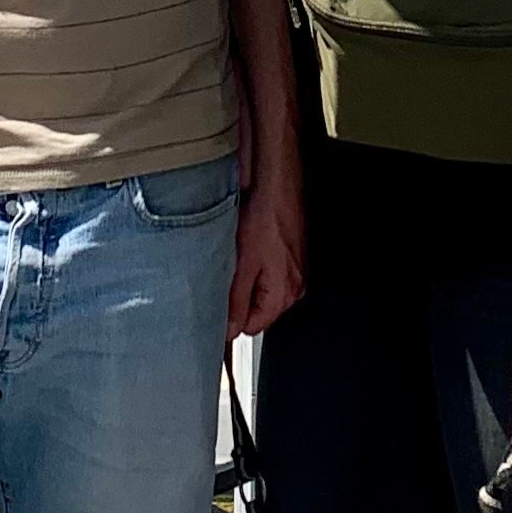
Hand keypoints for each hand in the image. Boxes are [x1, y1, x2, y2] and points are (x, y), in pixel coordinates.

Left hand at [230, 152, 305, 339]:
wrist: (277, 183)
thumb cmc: (264, 216)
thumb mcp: (242, 264)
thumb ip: (235, 301)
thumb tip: (228, 329)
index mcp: (285, 292)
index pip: (253, 326)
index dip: (232, 318)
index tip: (216, 306)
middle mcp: (295, 284)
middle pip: (258, 309)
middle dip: (239, 296)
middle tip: (225, 273)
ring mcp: (295, 269)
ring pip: (261, 289)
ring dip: (245, 279)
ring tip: (238, 256)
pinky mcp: (290, 255)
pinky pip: (268, 272)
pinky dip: (254, 263)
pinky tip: (247, 245)